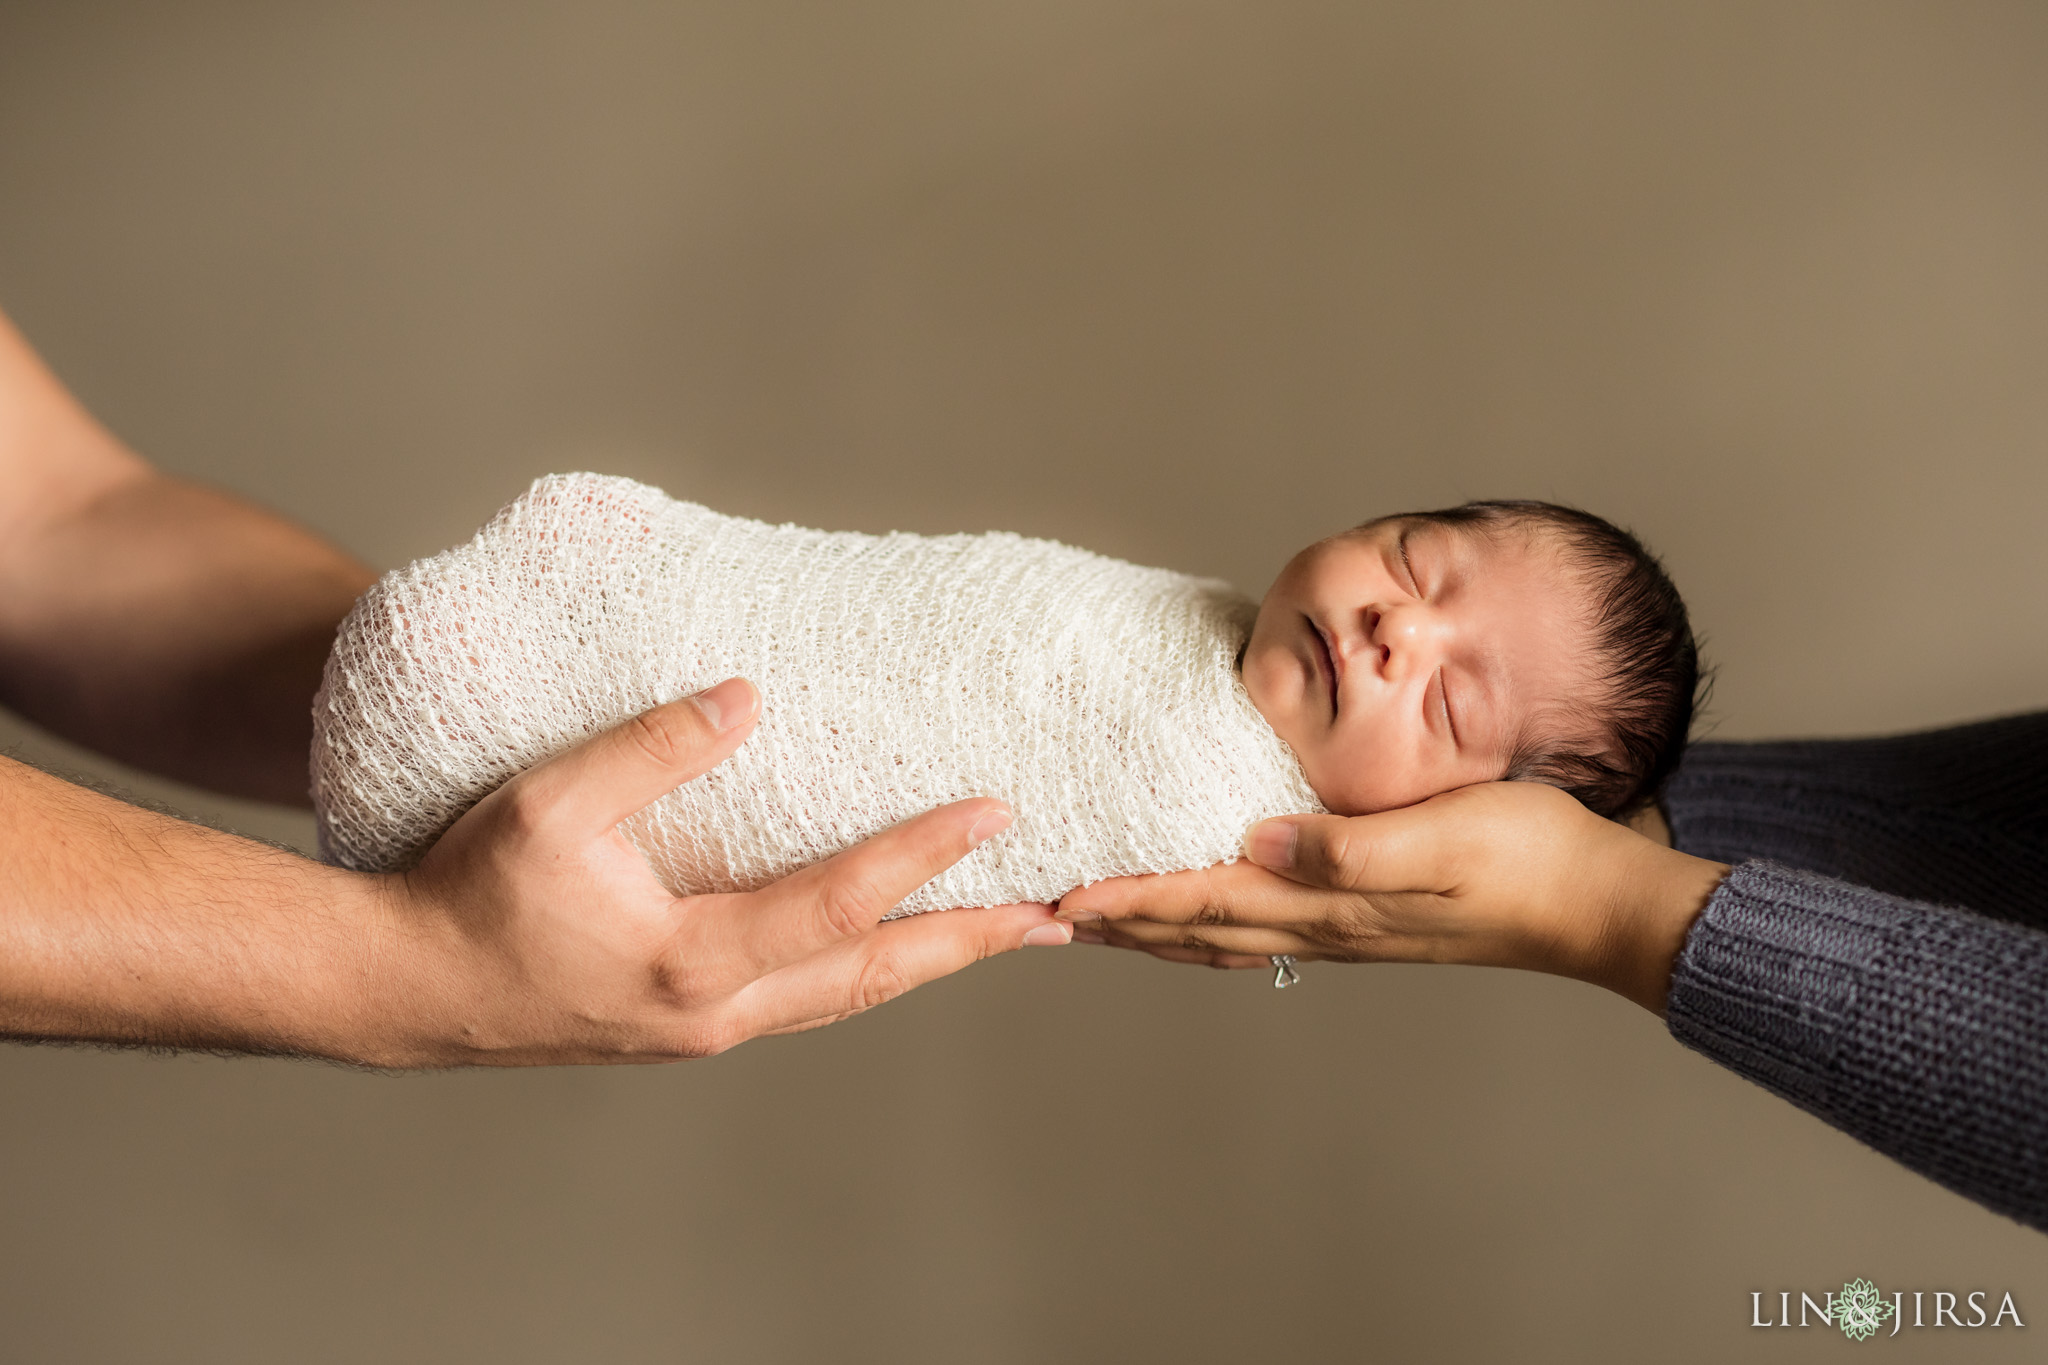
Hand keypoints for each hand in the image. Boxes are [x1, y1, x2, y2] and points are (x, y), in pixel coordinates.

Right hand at [375, 677, 1067, 1065]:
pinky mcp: (684, 1029)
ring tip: (997, 932)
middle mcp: (714, 1013)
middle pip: (874, 975)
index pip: (840, 903)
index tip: (996, 814)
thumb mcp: (549, 805)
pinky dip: (863, 970)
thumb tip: (746, 698)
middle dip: (970, 942)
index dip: (925, 856)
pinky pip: (803, 999)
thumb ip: (651, 749)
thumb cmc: (468, 892)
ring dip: (926, 961)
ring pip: (844, 997)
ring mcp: (703, 1031)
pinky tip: (884, 945)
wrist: (401, 990)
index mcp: (690, 960)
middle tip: (1056, 915)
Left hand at [1053, 781, 1726, 1014]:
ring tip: (1101, 925)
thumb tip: (1260, 841)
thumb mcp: (1439, 837)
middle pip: (1199, 929)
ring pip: (1225, 936)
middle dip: (1122, 923)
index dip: (1131, 899)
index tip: (1064, 897)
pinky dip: (1213, 928)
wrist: (1593, 903)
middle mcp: (1327, 925)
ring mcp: (1347, 931)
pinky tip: (1205, 920)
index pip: (1206, 901)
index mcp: (1333, 903)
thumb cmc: (1525, 857)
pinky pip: (1264, 931)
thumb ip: (1349, 845)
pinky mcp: (1368, 920)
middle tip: (1049, 919)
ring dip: (1158, 932)